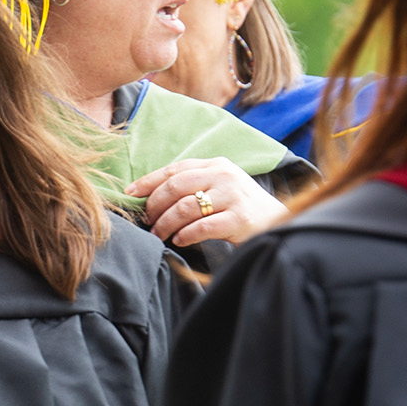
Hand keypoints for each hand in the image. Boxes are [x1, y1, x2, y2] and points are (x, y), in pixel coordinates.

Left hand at [129, 158, 288, 246]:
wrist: (277, 222)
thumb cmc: (238, 206)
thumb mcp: (218, 187)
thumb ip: (191, 185)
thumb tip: (148, 196)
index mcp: (216, 165)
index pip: (174, 170)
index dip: (148, 182)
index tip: (129, 194)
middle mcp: (224, 176)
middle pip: (175, 187)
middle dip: (154, 206)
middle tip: (146, 221)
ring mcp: (233, 196)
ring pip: (185, 208)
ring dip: (165, 224)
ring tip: (158, 234)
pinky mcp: (239, 218)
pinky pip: (201, 226)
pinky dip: (184, 235)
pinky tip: (178, 240)